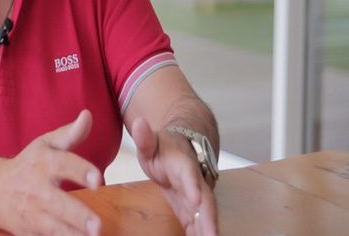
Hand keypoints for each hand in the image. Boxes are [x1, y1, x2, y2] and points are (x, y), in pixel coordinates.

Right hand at [0, 110, 102, 235]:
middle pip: (58, 203)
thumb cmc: (29, 164)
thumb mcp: (45, 145)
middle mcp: (37, 188)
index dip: (81, 171)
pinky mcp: (30, 231)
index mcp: (43, 163)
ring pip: (53, 227)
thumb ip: (69, 134)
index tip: (98, 180)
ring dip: (71, 234)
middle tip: (98, 225)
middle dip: (78, 215)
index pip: (63, 164)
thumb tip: (88, 115)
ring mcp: (32, 212)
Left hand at [132, 118, 217, 235]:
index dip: (193, 186)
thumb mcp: (150, 142)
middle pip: (206, 200)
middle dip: (209, 219)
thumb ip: (144, 137)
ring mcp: (196, 195)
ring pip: (206, 214)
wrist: (180, 149)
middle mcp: (196, 181)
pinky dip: (201, 234)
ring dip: (208, 230)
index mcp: (184, 164)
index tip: (196, 200)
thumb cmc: (163, 147)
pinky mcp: (192, 207)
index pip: (190, 174)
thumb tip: (138, 123)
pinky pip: (198, 223)